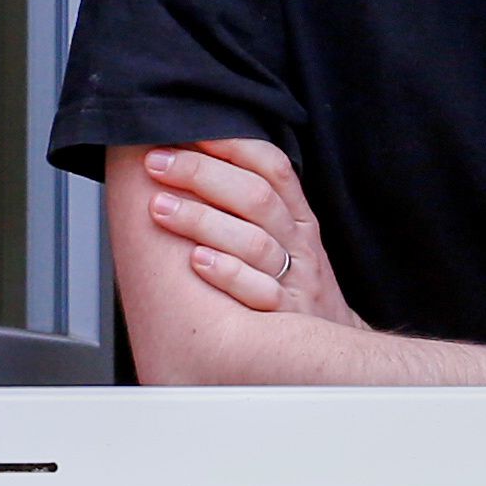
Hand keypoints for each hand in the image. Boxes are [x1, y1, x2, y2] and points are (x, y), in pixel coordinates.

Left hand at [140, 139, 360, 326]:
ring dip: (202, 220)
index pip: (273, 167)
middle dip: (201, 174)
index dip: (233, 145)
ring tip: (160, 207)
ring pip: (252, 240)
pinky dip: (227, 274)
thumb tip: (201, 166)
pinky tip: (196, 260)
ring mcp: (293, 279)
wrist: (328, 352)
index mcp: (298, 218)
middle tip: (158, 163)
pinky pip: (258, 291)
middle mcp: (297, 243)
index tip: (190, 134)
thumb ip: (258, 209)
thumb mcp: (289, 242)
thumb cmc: (295, 289)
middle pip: (255, 197)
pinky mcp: (283, 316)